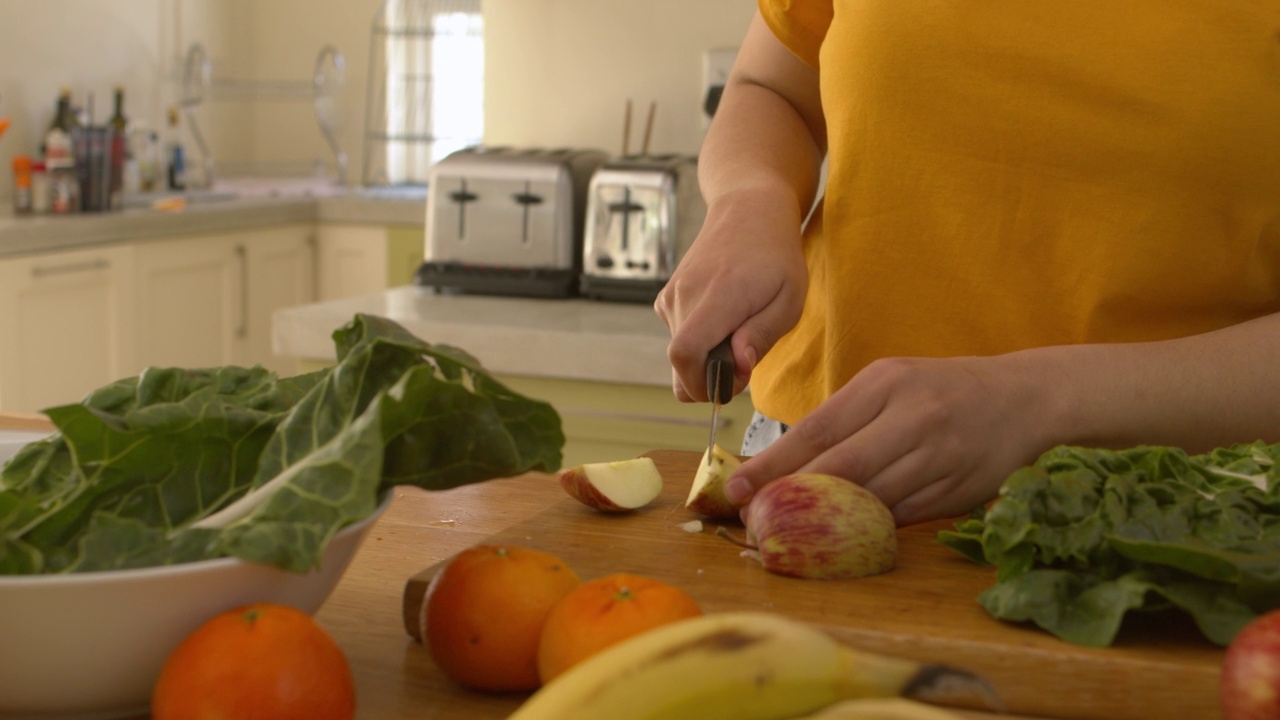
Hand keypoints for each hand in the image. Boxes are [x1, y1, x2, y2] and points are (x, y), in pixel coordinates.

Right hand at [654, 187, 807, 402]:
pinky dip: (700, 342)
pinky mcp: (666, 298)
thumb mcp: (790, 299)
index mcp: (718, 296)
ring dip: (708, 358)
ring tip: (739, 328)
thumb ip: (762, 336)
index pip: (684, 355)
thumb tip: (738, 368)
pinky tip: (723, 318)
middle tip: (745, 361)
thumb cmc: (776, 257)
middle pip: (680, 365)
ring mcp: (671, 296)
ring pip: (680, 355)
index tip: (733, 382)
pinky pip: (679, 337)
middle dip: (710, 379)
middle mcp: (685, 296)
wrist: (747, 210)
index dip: (703, 384)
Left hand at [725, 355, 1050, 525]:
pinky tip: (842, 534)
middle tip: (752, 519)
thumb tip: (784, 462)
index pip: (819, 428)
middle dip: (791, 496)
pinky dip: (868, 526)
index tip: (738, 487)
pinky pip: (901, 516)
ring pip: (870, 498)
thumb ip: (847, 416)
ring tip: (788, 532)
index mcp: (888, 383)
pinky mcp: (957, 490)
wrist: (1026, 399)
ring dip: (826, 520)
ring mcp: (940, 456)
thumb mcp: (894, 381)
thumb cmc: (942, 389)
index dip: (774, 463)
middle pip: (841, 468)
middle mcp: (914, 417)